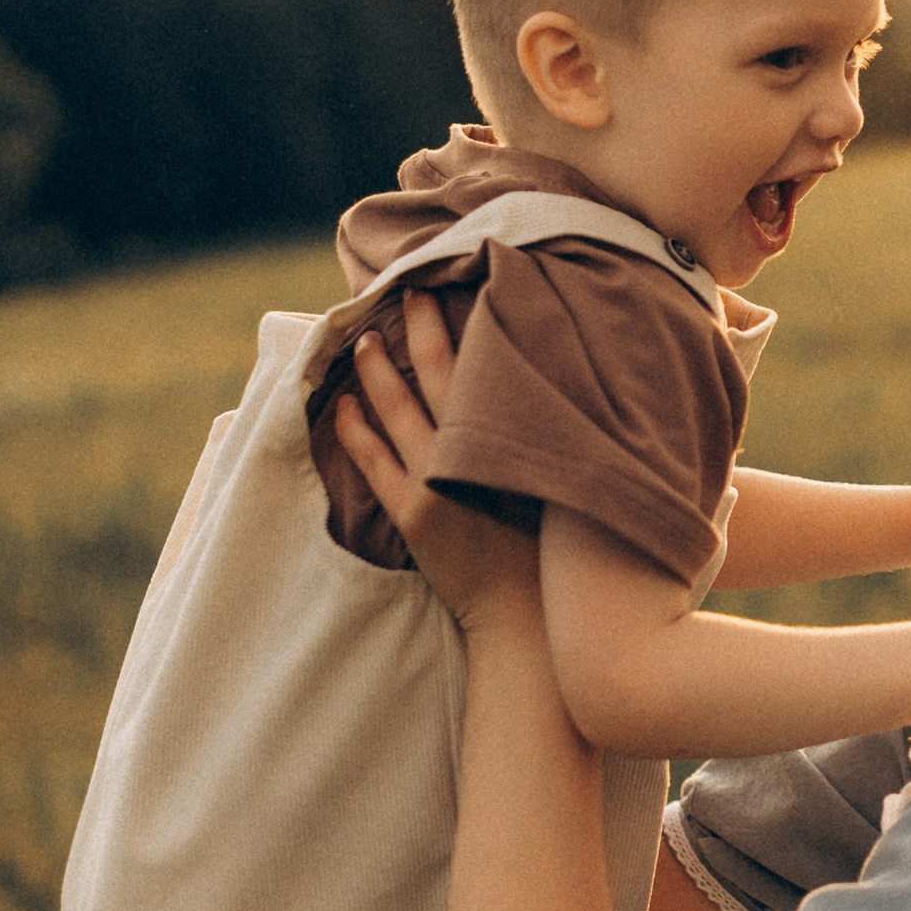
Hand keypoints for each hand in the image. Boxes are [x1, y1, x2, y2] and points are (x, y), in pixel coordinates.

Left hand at [333, 294, 542, 633]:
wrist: (530, 617)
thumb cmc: (558, 554)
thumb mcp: (567, 484)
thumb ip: (551, 441)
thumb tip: (547, 398)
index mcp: (520, 439)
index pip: (493, 366)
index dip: (475, 326)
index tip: (464, 294)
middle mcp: (478, 450)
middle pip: (443, 372)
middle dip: (423, 328)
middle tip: (411, 293)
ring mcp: (439, 480)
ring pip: (399, 409)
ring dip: (379, 370)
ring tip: (364, 340)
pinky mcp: (413, 513)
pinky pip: (373, 460)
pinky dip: (355, 428)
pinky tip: (343, 403)